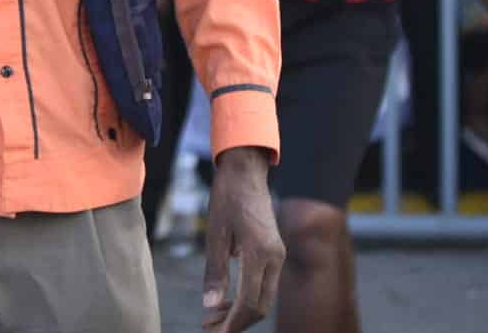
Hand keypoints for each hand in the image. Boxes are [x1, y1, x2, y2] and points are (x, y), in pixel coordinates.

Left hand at [202, 147, 283, 332]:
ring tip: (213, 316)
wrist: (246, 171)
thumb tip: (210, 306)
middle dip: (236, 323)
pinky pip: (263, 284)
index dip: (232, 324)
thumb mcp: (215, 234)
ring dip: (240, 312)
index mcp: (260, 253)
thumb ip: (215, 271)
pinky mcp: (274, 251)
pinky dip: (246, 297)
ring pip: (263, 297)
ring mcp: (277, 254)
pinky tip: (225, 299)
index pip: (250, 303)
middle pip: (260, 306)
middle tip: (209, 327)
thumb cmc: (227, 197)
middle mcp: (274, 257)